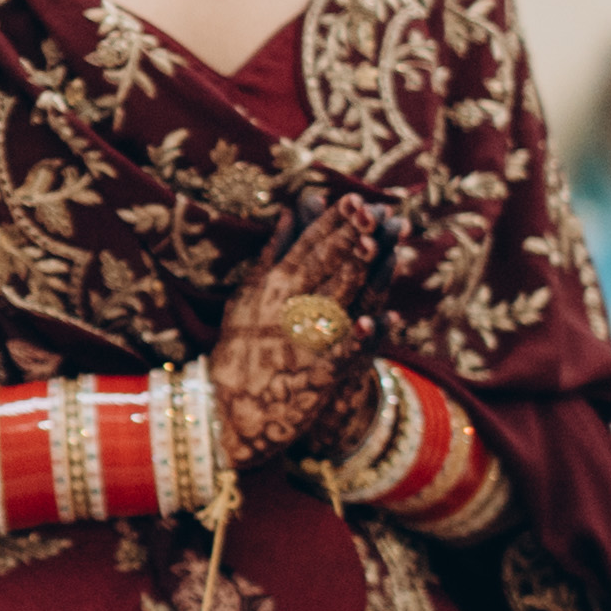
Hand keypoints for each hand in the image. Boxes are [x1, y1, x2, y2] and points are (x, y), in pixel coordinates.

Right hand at [212, 197, 381, 463]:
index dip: (333, 222)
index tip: (356, 198)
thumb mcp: (249, 296)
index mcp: (270, 286)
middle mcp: (284, 308)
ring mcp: (300, 339)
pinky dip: (359, 338)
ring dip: (359, 272)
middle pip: (325, 265)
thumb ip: (273, 254)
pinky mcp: (314, 372)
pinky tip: (379, 321)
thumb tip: (291, 211)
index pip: (308, 246)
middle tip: (375, 210)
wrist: (232, 412)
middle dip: (350, 235)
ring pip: (335, 299)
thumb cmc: (243, 350)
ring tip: (379, 245)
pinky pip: (341, 353)